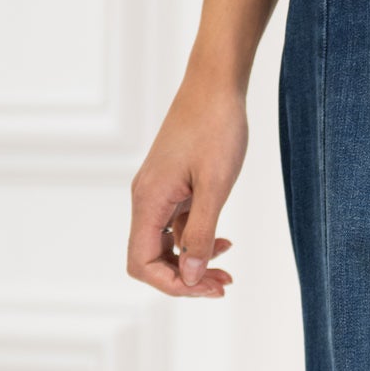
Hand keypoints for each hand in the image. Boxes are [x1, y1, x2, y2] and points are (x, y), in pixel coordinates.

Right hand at [127, 78, 246, 298]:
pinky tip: (224, 241)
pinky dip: (197, 240)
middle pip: (151, 259)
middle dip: (186, 278)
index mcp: (148, 200)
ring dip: (194, 262)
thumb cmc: (216, 128)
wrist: (216, 84)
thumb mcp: (214, 187)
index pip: (142, 263)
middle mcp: (146, 199)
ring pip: (165, 245)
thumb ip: (201, 233)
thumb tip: (189, 276)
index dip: (173, 284)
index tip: (208, 286)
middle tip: (224, 284)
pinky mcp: (172, 186)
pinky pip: (176, 226)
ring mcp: (158, 193)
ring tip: (227, 270)